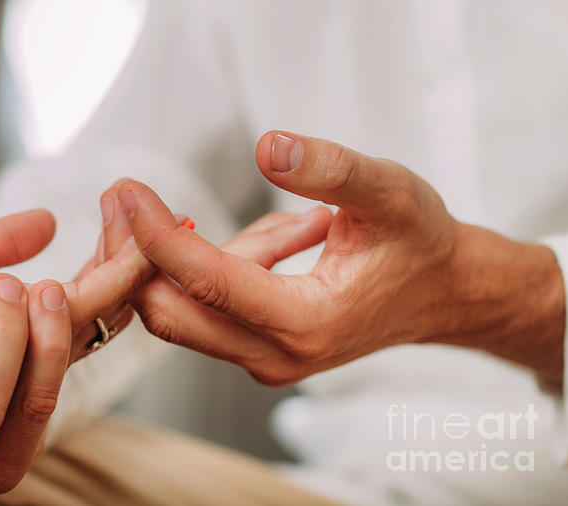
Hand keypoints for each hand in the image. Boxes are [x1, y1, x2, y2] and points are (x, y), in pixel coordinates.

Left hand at [105, 131, 564, 385]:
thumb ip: (331, 169)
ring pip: (180, 314)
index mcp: (306, 323)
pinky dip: (207, 268)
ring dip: (176, 259)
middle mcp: (275, 356)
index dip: (157, 236)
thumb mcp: (390, 192)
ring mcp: (262, 360)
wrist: (442, 293)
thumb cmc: (419, 244)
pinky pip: (202, 310)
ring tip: (250, 217)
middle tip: (125, 194)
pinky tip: (274, 238)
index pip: (207, 283)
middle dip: (139, 255)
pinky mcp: (255, 351)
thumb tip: (267, 147)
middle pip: (172, 314)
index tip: (126, 192)